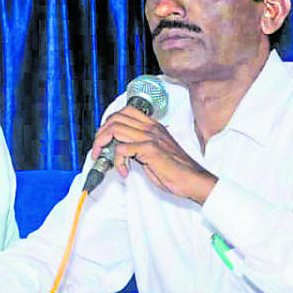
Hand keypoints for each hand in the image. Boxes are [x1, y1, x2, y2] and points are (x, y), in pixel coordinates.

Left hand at [89, 106, 216, 203]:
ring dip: (102, 144)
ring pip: (115, 129)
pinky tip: (123, 171)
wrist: (194, 180)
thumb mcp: (154, 152)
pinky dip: (117, 162)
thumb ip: (137, 146)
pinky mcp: (150, 149)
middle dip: (100, 134)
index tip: (104, 138)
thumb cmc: (176, 170)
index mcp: (153, 126)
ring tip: (103, 157)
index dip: (109, 122)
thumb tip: (118, 148)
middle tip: (98, 149)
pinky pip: (121, 149)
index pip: (125, 111)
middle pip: (115, 118)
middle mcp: (151, 128)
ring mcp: (150, 137)